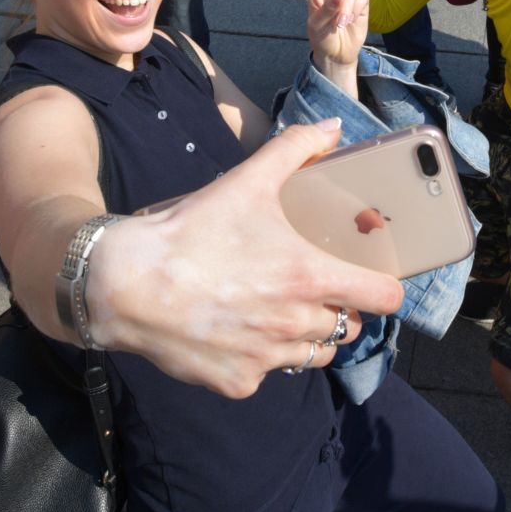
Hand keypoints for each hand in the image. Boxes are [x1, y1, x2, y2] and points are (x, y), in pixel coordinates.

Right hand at [87, 117, 400, 397]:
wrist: (126, 283)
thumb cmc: (191, 232)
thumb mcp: (246, 181)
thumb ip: (294, 150)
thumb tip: (332, 128)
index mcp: (308, 278)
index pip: (384, 297)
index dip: (384, 287)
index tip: (372, 278)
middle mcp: (295, 324)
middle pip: (349, 328)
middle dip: (338, 308)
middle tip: (311, 286)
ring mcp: (267, 358)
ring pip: (313, 354)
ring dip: (306, 335)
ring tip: (277, 308)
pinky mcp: (238, 383)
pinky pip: (267, 373)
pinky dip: (259, 357)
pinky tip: (235, 330)